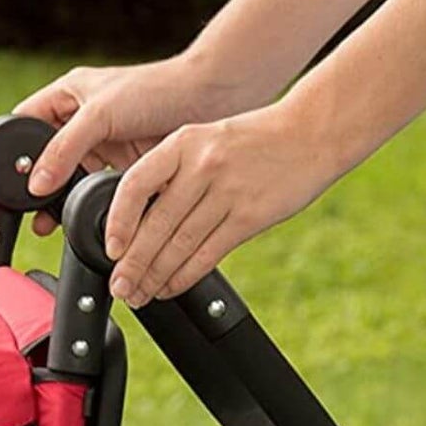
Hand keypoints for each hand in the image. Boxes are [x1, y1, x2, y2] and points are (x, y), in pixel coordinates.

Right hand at [11, 54, 246, 232]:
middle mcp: (81, 121)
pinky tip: (86, 219)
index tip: (8, 180)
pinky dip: (92, 205)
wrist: (213, 98)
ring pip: (71, 178)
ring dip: (63, 199)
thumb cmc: (157, 89)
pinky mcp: (125, 165)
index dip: (14, 149)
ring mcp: (103, 145)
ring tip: (51, 223)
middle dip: (37, 184)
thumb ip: (64, 148)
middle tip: (30, 210)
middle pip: (45, 158)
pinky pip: (99, 189)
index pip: (24, 124)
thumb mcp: (100, 115)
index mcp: (66, 97)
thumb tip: (36, 186)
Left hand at [103, 101, 345, 305]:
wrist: (314, 131)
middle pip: (157, 225)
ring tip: (139, 294)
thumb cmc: (252, 140)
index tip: (110, 248)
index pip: (135, 185)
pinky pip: (208, 254)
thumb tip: (133, 219)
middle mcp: (202, 166)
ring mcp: (228, 192)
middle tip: (119, 287)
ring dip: (155, 276)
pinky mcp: (251, 217)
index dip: (118, 221)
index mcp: (182, 143)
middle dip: (133, 263)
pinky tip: (169, 287)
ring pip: (181, 245)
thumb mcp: (204, 139)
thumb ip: (171, 172)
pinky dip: (184, 276)